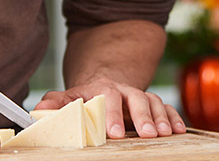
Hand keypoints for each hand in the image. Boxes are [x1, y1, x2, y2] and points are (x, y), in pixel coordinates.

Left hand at [34, 77, 185, 138]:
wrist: (104, 84)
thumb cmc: (84, 97)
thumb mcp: (67, 98)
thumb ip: (54, 103)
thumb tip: (40, 111)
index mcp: (102, 89)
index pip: (108, 99)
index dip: (112, 115)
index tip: (113, 134)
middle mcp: (124, 91)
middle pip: (136, 99)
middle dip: (142, 118)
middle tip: (148, 134)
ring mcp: (140, 97)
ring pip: (154, 102)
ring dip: (161, 118)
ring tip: (165, 133)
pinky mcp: (152, 104)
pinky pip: (166, 107)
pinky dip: (174, 117)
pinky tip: (179, 130)